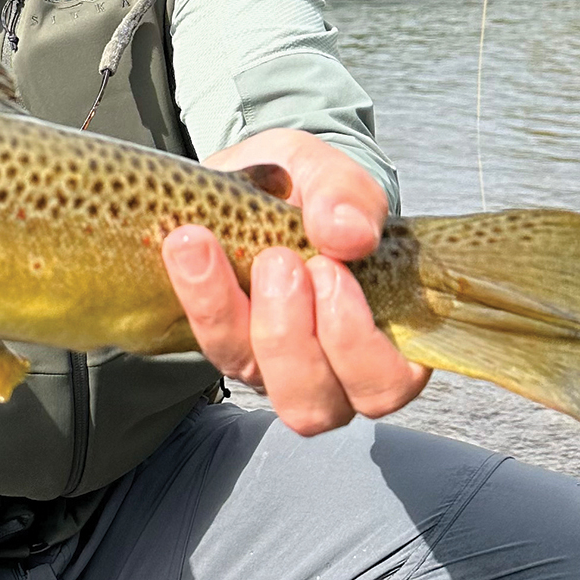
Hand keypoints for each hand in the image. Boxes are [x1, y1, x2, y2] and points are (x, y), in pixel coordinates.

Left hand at [160, 128, 429, 435]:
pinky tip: (190, 246)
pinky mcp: (223, 347)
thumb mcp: (334, 174)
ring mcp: (271, 365)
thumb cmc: (310, 193)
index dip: (358, 344)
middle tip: (282, 260)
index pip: (389, 381)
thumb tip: (351, 234)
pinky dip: (201, 295)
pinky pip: (211, 343)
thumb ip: (350, 198)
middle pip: (315, 404)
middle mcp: (328, 370)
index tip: (328, 267)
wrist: (251, 184)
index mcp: (384, 338)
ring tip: (233, 252)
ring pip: (258, 380)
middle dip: (294, 336)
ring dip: (238, 318)